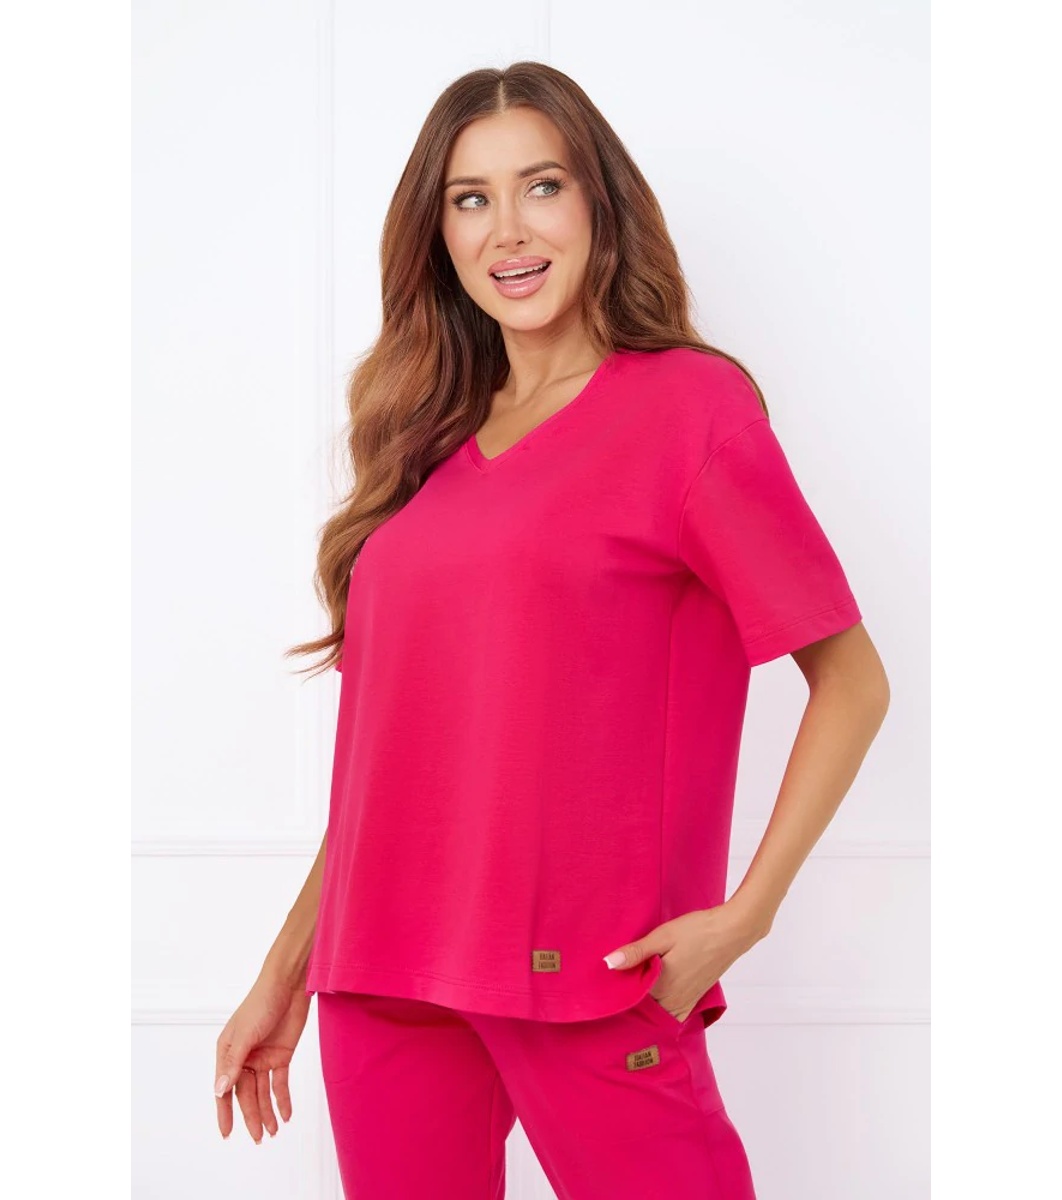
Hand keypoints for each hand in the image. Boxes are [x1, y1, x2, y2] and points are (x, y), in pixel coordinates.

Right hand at [214, 974, 312, 1142]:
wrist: (289, 984)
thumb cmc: (261, 1002)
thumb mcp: (245, 1034)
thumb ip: (233, 1064)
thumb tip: (219, 1090)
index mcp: (227, 1052)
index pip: (224, 1088)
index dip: (225, 1112)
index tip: (226, 1134)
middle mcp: (243, 1058)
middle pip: (246, 1094)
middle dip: (252, 1116)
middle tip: (259, 1138)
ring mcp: (263, 1058)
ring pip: (263, 1092)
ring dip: (267, 1112)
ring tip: (272, 1132)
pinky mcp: (282, 1055)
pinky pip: (280, 1083)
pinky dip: (283, 1099)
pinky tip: (286, 1114)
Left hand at [602, 902, 767, 1021]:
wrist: (731, 932)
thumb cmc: (697, 931)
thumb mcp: (662, 936)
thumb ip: (636, 952)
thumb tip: (609, 964)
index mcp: (663, 985)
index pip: (632, 1001)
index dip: (619, 994)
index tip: (607, 988)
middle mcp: (674, 999)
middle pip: (645, 1010)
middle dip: (631, 1003)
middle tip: (617, 989)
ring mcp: (687, 1000)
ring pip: (660, 1014)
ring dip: (647, 1007)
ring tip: (635, 992)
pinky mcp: (696, 996)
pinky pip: (675, 1013)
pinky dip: (664, 1010)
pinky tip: (657, 997)